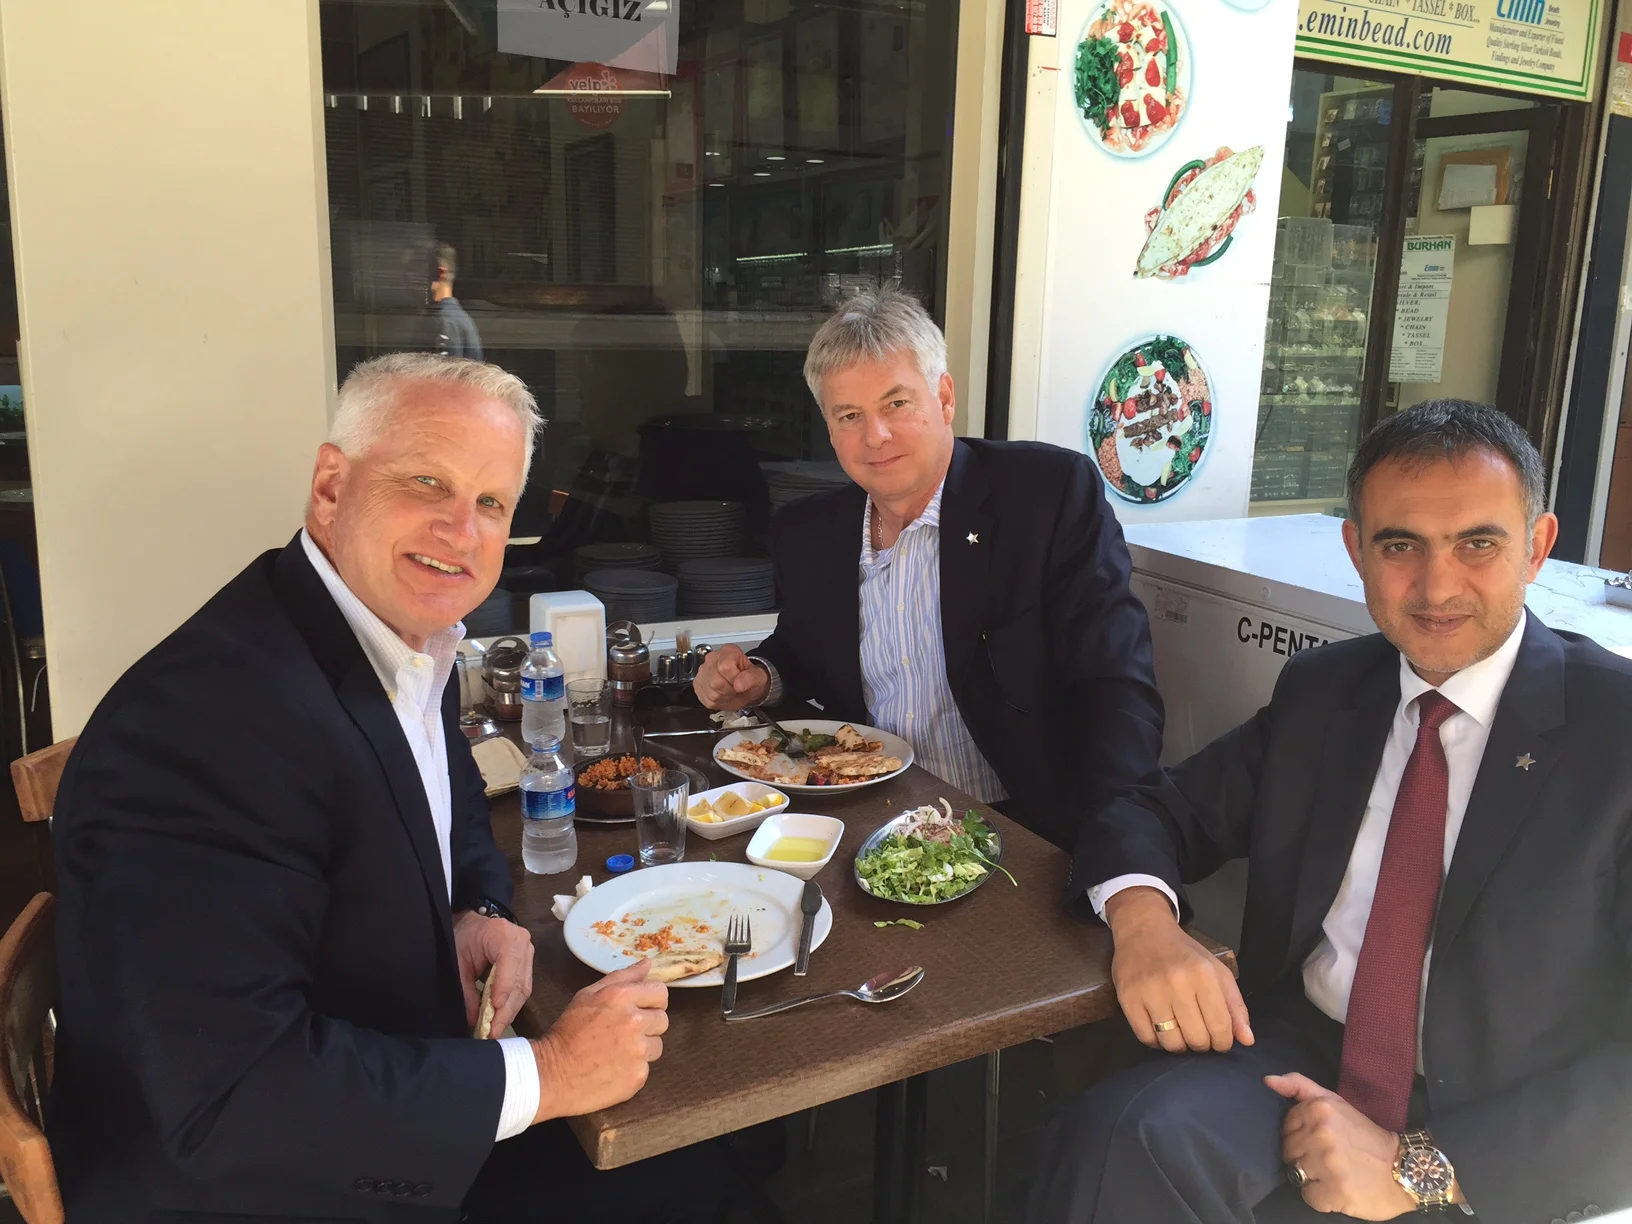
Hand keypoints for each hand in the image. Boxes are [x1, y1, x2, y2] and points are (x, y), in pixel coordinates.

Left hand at [453, 910, 533, 1035]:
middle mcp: (522, 943)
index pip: (509, 962)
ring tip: (496, 1029)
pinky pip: (523, 989)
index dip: (504, 986)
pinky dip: (512, 1006)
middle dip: (506, 1009)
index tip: (495, 1007)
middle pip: (519, 980)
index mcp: (504, 934)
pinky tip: (501, 1019)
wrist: (475, 927)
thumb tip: (474, 1019)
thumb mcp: (458, 961)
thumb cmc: (465, 938)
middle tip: (493, 1031)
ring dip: (510, 1012)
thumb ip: (466, 990)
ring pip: (524, 988)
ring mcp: (528, 954)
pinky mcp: (528, 965)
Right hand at [531, 960, 668, 1122]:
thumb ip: (622, 977)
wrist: (552, 1074)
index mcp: (622, 997)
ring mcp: (638, 1051)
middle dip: (647, 1025)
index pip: (660, 992)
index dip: (652, 1001)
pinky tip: (614, 1068)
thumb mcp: (588, 996)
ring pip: (657, 1046)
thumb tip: (647, 964)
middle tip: (623, 1033)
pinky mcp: (638, 1075)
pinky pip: (646, 1068)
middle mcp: (634, 1021)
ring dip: (642, 1048)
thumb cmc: (568, 1032)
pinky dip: (633, 1069)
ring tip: (617, 1052)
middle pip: (662, 1020)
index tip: (641, 1009)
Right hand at [693, 644, 769, 711]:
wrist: (744, 687)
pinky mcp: (697, 684)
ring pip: (711, 692)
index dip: (735, 679)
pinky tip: (722, 694)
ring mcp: (702, 672)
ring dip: (724, 697)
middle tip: (736, 688)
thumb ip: (751, 678)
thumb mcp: (758, 677)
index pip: (725, 667)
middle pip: (716, 682)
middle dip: (729, 690)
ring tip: (730, 691)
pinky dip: (717, 701)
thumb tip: (739, 684)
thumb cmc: (749, 679)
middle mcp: (712, 659)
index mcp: (728, 651)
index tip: (740, 681)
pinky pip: (706, 699)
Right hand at [1104, 886, 1252, 1052]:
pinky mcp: (1127, 999)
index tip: (1220, 1039)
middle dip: (1202, 1044)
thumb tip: (1247, 1040)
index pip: (1220, 1027)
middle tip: (1198, 1032)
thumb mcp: (1216, 971)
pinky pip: (1146, 1038)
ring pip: (1171, 1043)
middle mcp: (1176, 983)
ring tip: (1179, 1030)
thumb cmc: (1183, 953)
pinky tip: (1160, 1028)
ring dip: (1179, 1044)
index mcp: (1203, 974)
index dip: (1223, 1042)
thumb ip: (1234, 1005)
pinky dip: (1156, 1041)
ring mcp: (1149, 991)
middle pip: (1196, 1039)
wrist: (1143, 930)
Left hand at [1267, 1073, 1416, 1218]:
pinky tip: (1337, 1188)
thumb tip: (1268, 1080)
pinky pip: (1308, 1196)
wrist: (1403, 1168)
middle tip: (1329, 1157)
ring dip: (1312, 1177)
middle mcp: (1321, 1133)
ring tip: (1334, 1172)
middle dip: (1304, 1156)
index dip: (1300, 1135)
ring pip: (1295, 1174)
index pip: (1285, 1126)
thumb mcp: (1335, 1101)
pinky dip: (1320, 1197)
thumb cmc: (1365, 1135)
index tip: (1320, 1140)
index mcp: (1319, 1108)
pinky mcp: (1334, 1192)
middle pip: (1287, 1151)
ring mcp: (1327, 1164)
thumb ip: (1300, 1086)